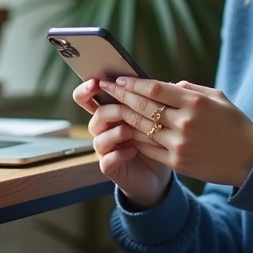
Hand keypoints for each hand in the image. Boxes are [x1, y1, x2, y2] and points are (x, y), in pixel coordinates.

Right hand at [74, 78, 171, 208]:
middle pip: (96, 115)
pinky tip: (133, 151)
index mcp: (109, 112)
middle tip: (125, 109)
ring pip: (99, 138)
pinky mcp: (109, 167)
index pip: (87, 97)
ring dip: (117, 133)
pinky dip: (120, 154)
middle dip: (111, 110)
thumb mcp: (154, 117)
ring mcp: (104, 149)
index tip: (96, 82)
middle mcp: (103, 129)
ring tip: (131, 132)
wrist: (157, 171)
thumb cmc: (154, 139)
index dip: (86, 89)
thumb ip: (151, 99)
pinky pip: (107, 160)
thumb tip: (166, 82)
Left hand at [99, 77, 252, 187]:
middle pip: (144, 106)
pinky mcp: (177, 162)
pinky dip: (135, 138)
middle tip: (104, 88)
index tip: (119, 79)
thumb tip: (166, 84)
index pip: (155, 88)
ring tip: (110, 108)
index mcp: (195, 103)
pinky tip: (124, 130)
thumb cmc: (235, 124)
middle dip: (121, 95)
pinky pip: (148, 147)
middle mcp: (185, 122)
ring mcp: (179, 144)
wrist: (250, 160)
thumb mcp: (218, 98)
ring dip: (123, 116)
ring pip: (142, 127)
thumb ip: (190, 89)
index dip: (134, 83)